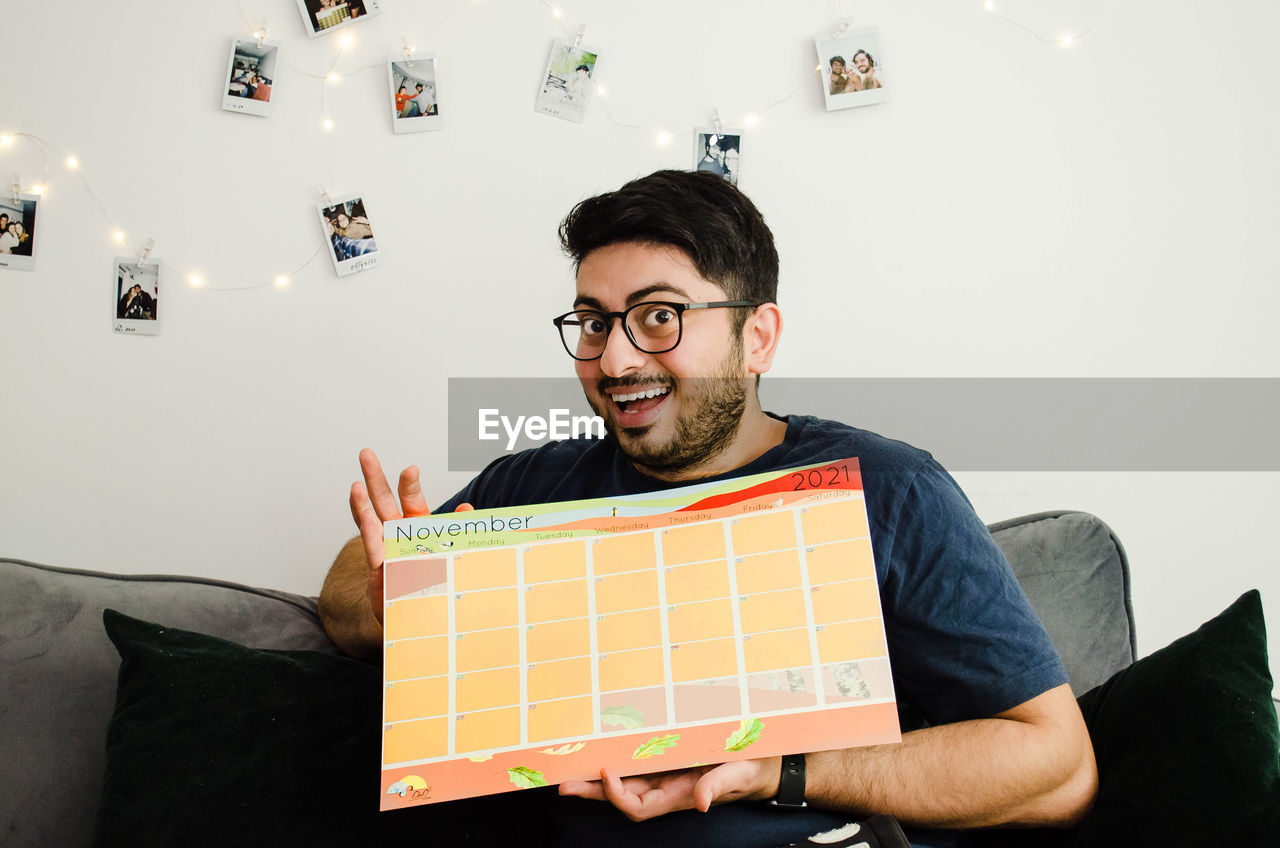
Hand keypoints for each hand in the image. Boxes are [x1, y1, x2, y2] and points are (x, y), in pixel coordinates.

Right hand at [348, 448, 470, 623]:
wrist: (418, 615)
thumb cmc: (433, 581)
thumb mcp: (451, 552)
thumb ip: (458, 530)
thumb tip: (466, 510)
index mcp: (416, 527)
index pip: (411, 500)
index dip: (410, 485)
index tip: (411, 469)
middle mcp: (397, 534)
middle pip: (384, 501)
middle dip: (375, 478)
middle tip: (366, 454)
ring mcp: (385, 550)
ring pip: (371, 521)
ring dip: (362, 503)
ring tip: (356, 484)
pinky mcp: (379, 569)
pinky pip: (373, 549)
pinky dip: (370, 533)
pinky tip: (364, 519)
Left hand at [558, 758, 779, 821]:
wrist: (764, 762)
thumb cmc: (751, 770)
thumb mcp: (738, 775)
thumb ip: (718, 787)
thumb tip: (701, 803)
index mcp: (679, 796)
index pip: (637, 807)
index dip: (617, 794)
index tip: (606, 770)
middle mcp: (667, 788)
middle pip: (621, 796)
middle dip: (593, 790)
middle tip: (563, 782)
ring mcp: (666, 775)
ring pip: (625, 780)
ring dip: (597, 777)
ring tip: (571, 768)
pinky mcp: (670, 760)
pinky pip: (638, 763)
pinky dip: (619, 758)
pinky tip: (603, 749)